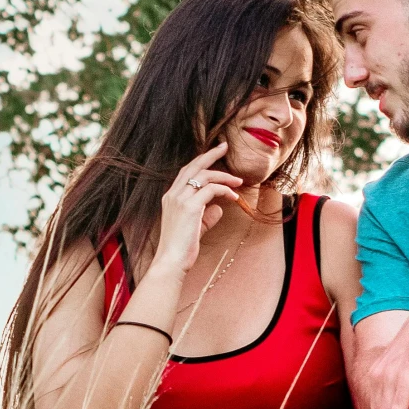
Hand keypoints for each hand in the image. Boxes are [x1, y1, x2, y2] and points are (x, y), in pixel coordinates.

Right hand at [151, 144, 242, 276]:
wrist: (170, 262)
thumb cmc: (181, 249)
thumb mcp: (195, 228)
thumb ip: (206, 216)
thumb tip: (219, 208)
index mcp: (170, 197)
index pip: (186, 172)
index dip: (201, 161)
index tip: (215, 153)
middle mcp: (173, 195)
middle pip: (193, 166)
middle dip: (211, 154)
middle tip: (225, 146)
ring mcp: (180, 199)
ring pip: (205, 176)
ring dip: (224, 176)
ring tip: (238, 181)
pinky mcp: (190, 207)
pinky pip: (211, 189)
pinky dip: (225, 190)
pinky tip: (233, 197)